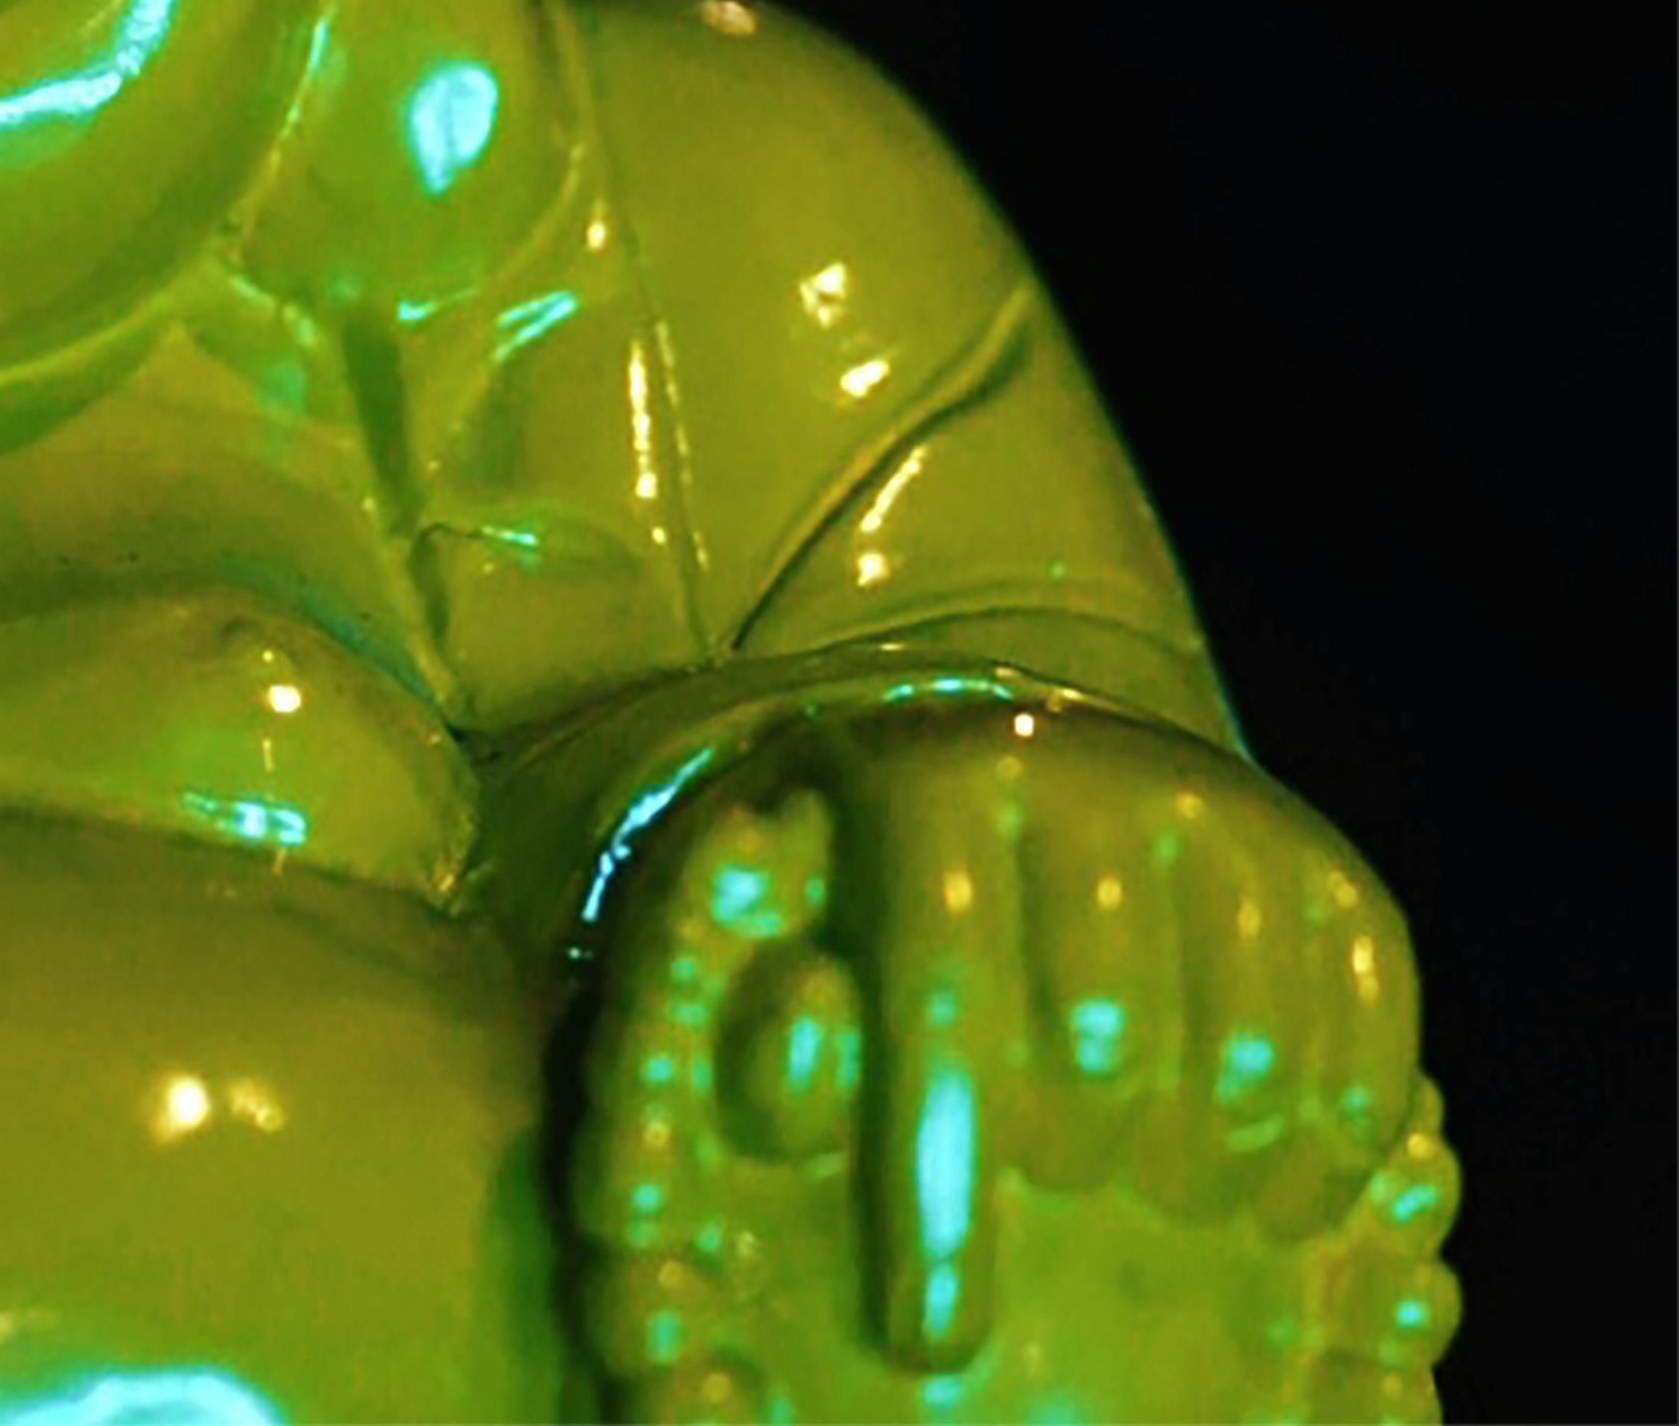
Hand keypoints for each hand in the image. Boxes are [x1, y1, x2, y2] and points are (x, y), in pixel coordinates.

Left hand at [585, 699, 1435, 1378]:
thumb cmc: (856, 903)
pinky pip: (1368, 1037)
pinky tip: (1269, 1193)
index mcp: (918, 786)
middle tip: (1050, 1193)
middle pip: (1105, 1042)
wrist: (1007, 777)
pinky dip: (1326, 1147)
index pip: (937, 1004)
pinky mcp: (1331, 872)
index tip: (927, 1343)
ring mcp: (1219, 815)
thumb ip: (760, 1036)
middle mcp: (1078, 774)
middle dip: (1070, 1163)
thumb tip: (749, 1114)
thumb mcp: (767, 937)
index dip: (934, 1189)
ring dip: (1201, 1169)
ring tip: (1146, 1189)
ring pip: (1246, 1057)